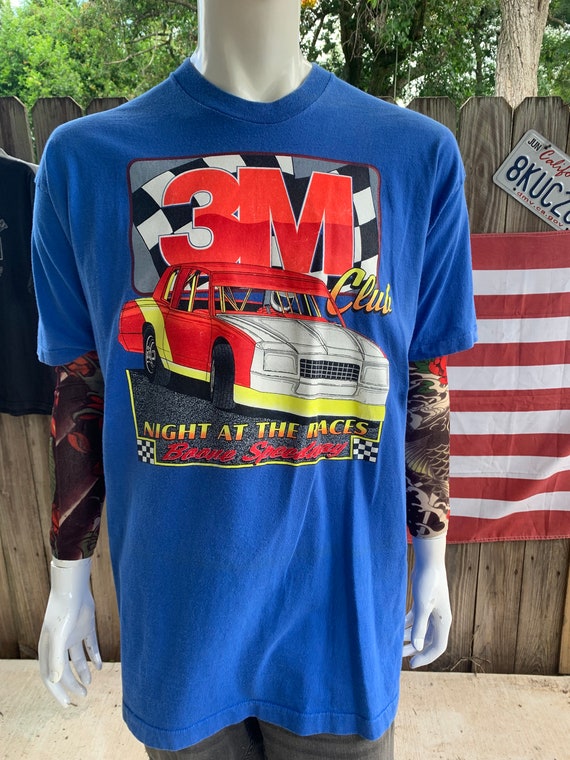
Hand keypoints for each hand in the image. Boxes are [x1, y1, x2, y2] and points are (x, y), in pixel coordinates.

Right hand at [38, 557, 101, 705]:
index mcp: (49, 648)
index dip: (58, 691)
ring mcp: (73, 634)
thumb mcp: (58, 637)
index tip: (67, 703)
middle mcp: (60, 643)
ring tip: (90, 684)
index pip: (51, 676)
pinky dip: (95, 656)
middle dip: (72, 684)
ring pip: (77, 659)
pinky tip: (101, 666)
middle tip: (83, 696)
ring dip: (83, 672)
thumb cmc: (62, 612)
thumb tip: (55, 681)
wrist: (73, 588)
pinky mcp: (86, 626)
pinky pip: (90, 645)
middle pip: (65, 670)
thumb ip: (57, 659)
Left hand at [403, 534, 450, 668]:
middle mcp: (439, 618)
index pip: (437, 647)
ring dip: (409, 637)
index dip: (425, 657)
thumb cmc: (428, 583)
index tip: (411, 664)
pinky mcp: (423, 602)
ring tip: (395, 642)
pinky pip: (416, 619)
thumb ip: (419, 627)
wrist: (429, 562)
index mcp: (443, 622)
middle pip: (428, 640)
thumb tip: (416, 647)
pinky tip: (397, 627)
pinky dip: (407, 624)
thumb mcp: (422, 606)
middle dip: (415, 649)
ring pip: (421, 630)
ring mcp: (432, 610)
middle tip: (400, 657)